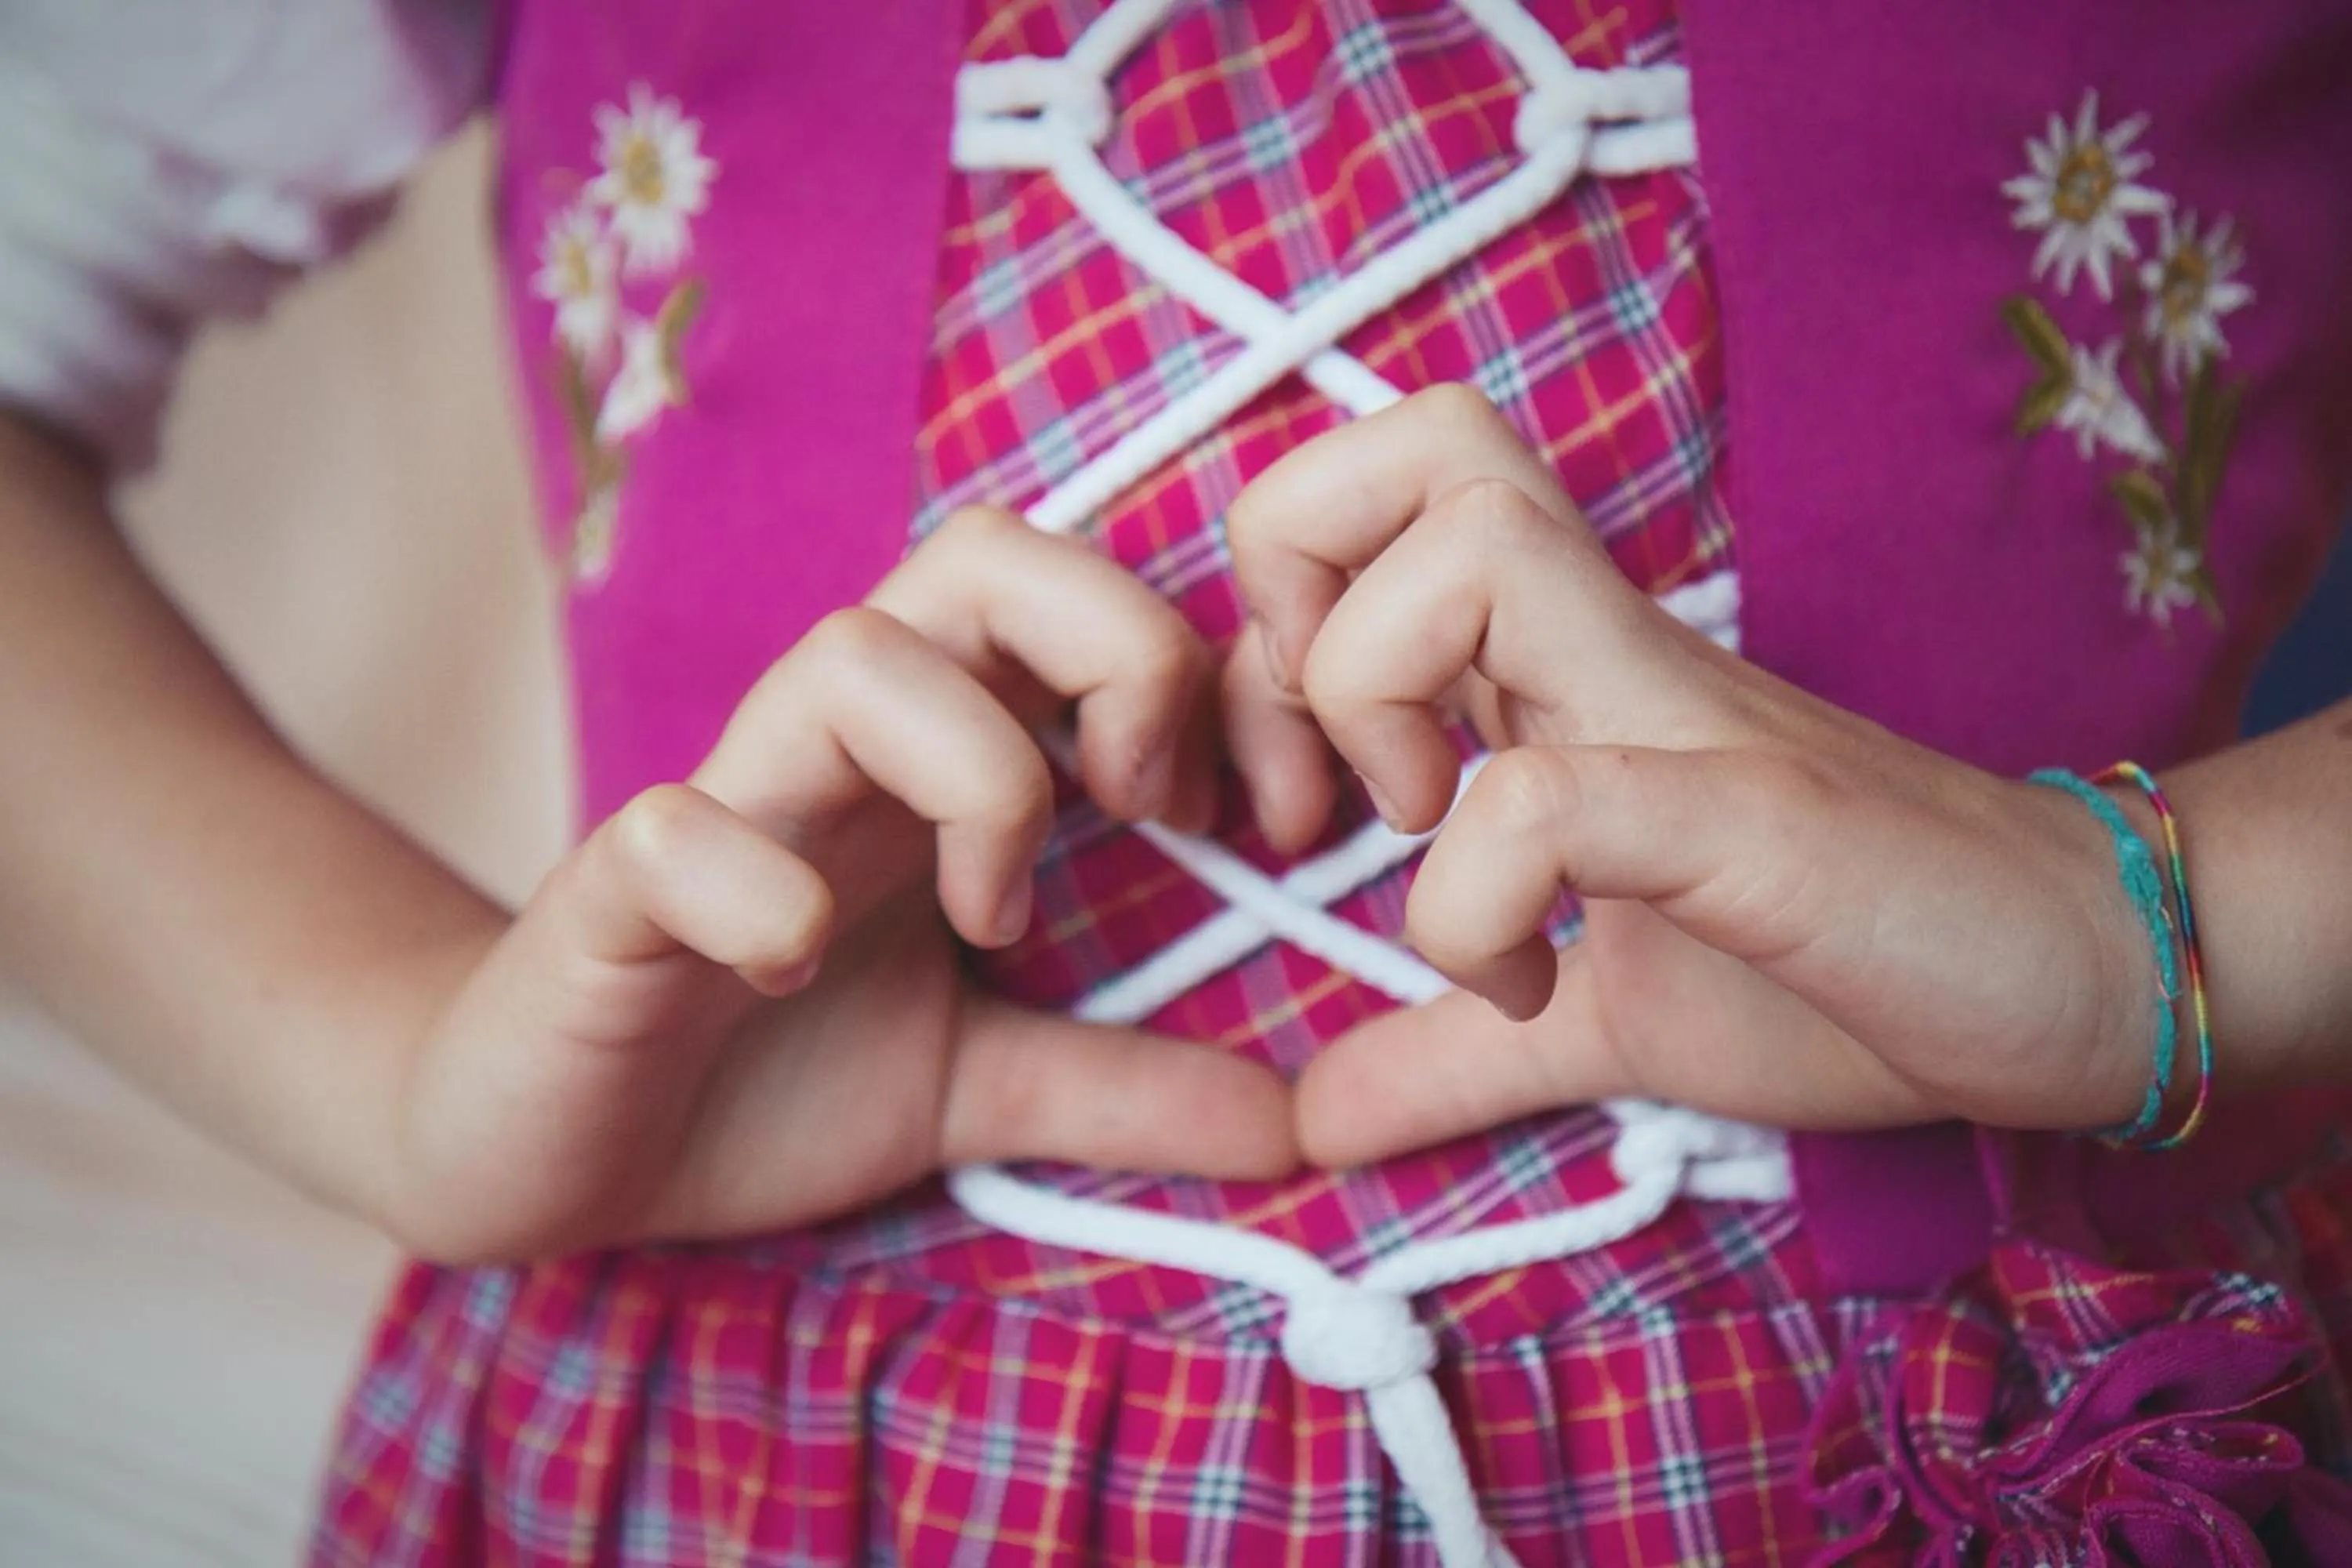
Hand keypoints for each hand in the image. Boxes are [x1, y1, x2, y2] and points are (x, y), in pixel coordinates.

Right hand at [390, 509, 1291, 1261]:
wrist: (542, 1150)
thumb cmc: (756, 1078)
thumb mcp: (977, 1088)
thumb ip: (1123, 1088)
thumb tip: (1299, 1127)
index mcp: (933, 765)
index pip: (1082, 602)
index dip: (1212, 670)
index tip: (1279, 816)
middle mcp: (837, 749)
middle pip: (983, 556)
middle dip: (1111, 647)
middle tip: (1142, 804)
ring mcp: (724, 808)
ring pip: (853, 660)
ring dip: (971, 778)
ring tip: (987, 921)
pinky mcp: (612, 896)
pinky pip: (680, 834)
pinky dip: (761, 891)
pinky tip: (795, 969)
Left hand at [1221, 387, 2164, 1166]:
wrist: (2082, 970)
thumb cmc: (1844, 961)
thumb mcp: (1601, 1017)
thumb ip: (1445, 1053)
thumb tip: (1311, 1120)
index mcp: (1564, 663)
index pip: (1383, 489)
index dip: (1277, 605)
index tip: (1296, 793)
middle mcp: (1610, 645)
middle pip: (1417, 436)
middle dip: (1295, 577)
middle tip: (1331, 771)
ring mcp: (1679, 712)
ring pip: (1472, 542)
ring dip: (1374, 692)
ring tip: (1418, 833)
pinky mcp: (1748, 817)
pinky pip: (1547, 791)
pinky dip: (1473, 897)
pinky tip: (1522, 981)